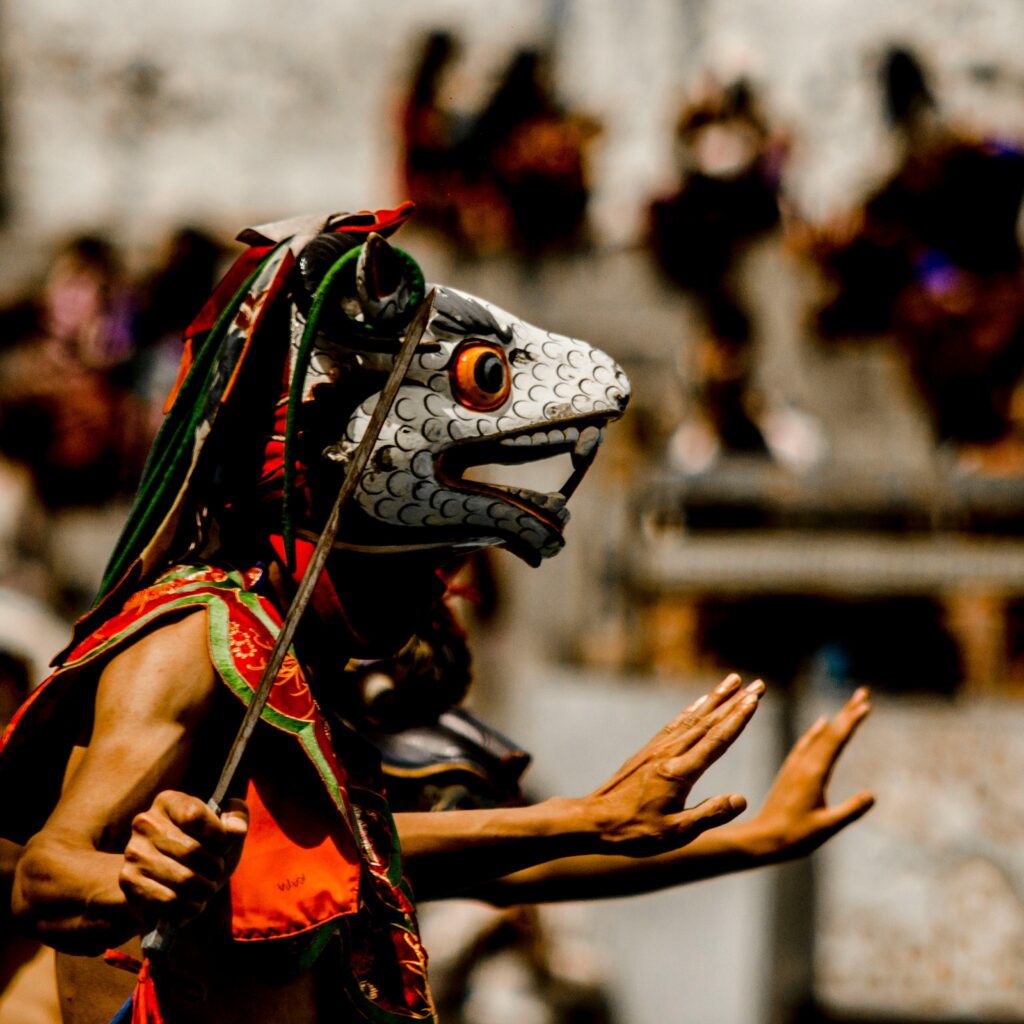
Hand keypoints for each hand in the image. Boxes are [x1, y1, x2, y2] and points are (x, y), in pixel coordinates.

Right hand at [120, 791, 248, 928]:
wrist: (161, 878)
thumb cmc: (200, 846)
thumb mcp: (223, 827)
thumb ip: (237, 817)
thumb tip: (236, 830)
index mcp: (168, 801)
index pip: (195, 815)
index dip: (217, 835)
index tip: (222, 844)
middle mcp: (145, 823)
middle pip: (192, 850)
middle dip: (214, 866)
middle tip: (216, 871)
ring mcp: (134, 853)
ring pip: (182, 879)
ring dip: (204, 889)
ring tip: (207, 888)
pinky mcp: (129, 882)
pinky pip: (167, 901)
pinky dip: (187, 906)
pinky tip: (192, 903)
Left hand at [585, 674, 762, 856]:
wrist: (593, 820)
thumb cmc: (635, 832)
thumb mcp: (676, 833)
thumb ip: (709, 814)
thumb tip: (741, 799)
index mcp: (679, 772)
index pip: (716, 740)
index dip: (738, 719)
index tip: (754, 699)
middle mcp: (669, 754)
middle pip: (709, 722)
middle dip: (735, 701)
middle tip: (757, 683)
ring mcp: (657, 749)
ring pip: (692, 718)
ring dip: (715, 698)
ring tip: (732, 680)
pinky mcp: (648, 751)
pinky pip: (675, 724)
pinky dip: (691, 710)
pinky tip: (700, 702)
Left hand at [750, 687, 873, 860]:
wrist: (762, 838)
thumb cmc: (796, 837)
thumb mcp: (828, 826)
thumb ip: (850, 811)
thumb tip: (872, 795)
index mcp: (813, 773)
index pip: (835, 740)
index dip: (851, 721)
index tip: (865, 704)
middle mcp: (803, 764)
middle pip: (829, 732)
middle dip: (847, 712)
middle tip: (863, 693)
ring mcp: (795, 766)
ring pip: (818, 736)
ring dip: (835, 720)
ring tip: (849, 706)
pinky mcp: (790, 771)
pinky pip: (806, 744)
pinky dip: (816, 731)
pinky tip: (821, 724)